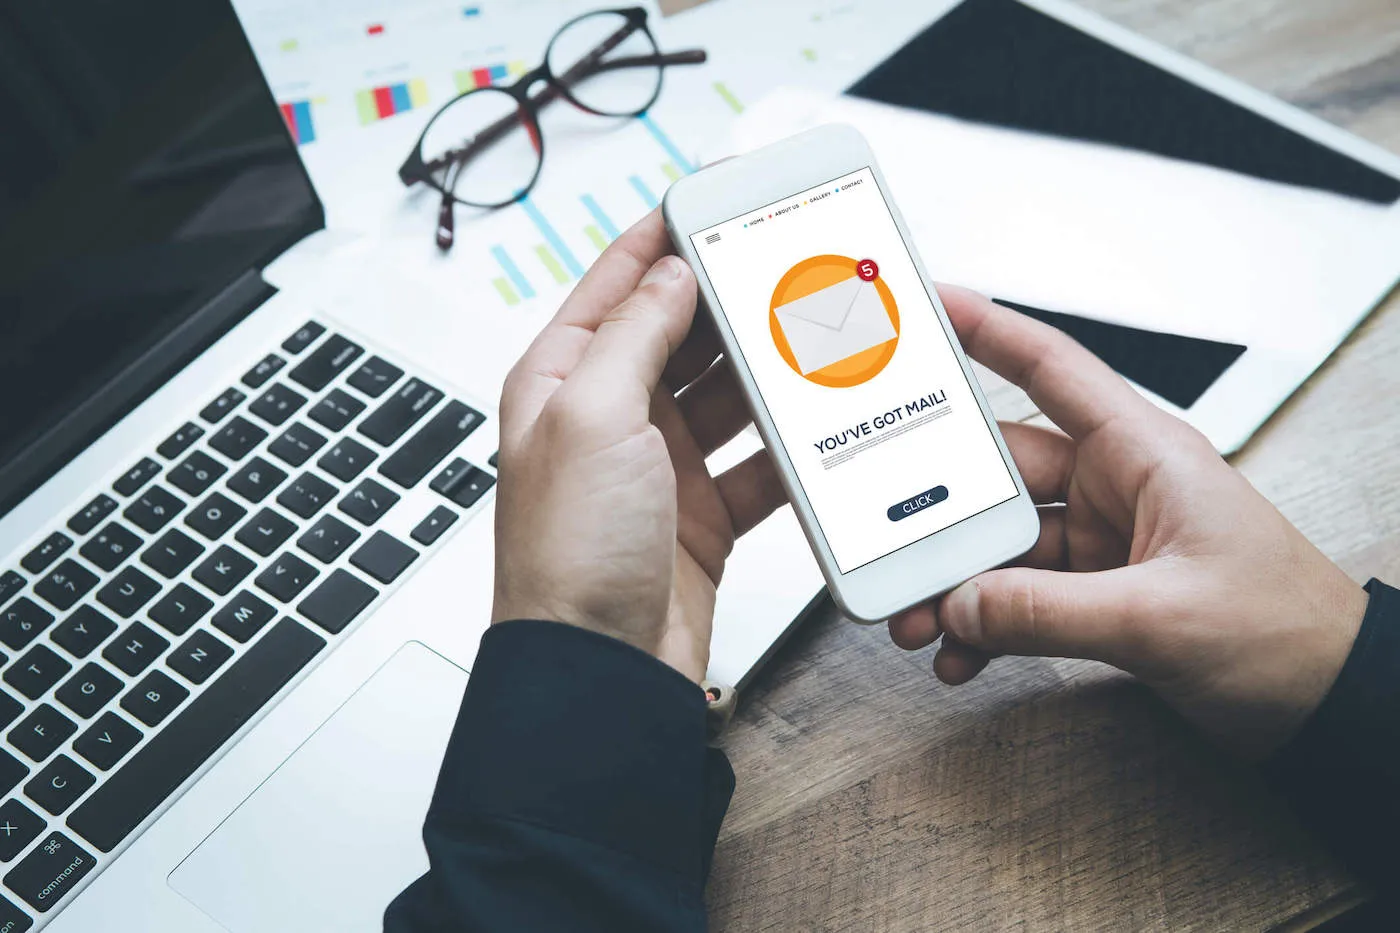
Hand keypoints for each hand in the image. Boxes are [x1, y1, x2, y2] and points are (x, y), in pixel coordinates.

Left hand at [492, 210, 785, 683]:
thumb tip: (671, 274)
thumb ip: (633, 335)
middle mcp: (608, 417)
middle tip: (788, 267)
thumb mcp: (591, 417)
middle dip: (731, 300)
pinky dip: (787, 446)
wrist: (599, 672)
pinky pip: (756, 462)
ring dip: (766, 371)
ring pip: (726, 394)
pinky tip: (816, 426)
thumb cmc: (567, 556)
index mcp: (561, 381)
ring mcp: (658, 466)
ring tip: (814, 336)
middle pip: (680, 333)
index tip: (718, 199)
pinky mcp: (702, 513)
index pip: (618, 284)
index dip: (666, 237)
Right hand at [888, 286, 1367, 756]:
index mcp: (1144, 454)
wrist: (1330, 706)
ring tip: (916, 620)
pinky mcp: (1098, 596)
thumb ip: (1051, 613)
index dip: (988, 329)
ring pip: (1000, 546)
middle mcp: (1116, 488)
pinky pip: (1018, 600)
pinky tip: (960, 653)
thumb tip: (961, 605)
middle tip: (886, 538)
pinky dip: (984, 627)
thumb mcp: (1163, 618)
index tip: (927, 308)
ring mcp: (1103, 544)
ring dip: (954, 583)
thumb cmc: (1287, 634)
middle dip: (939, 513)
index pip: (1052, 369)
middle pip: (1000, 476)